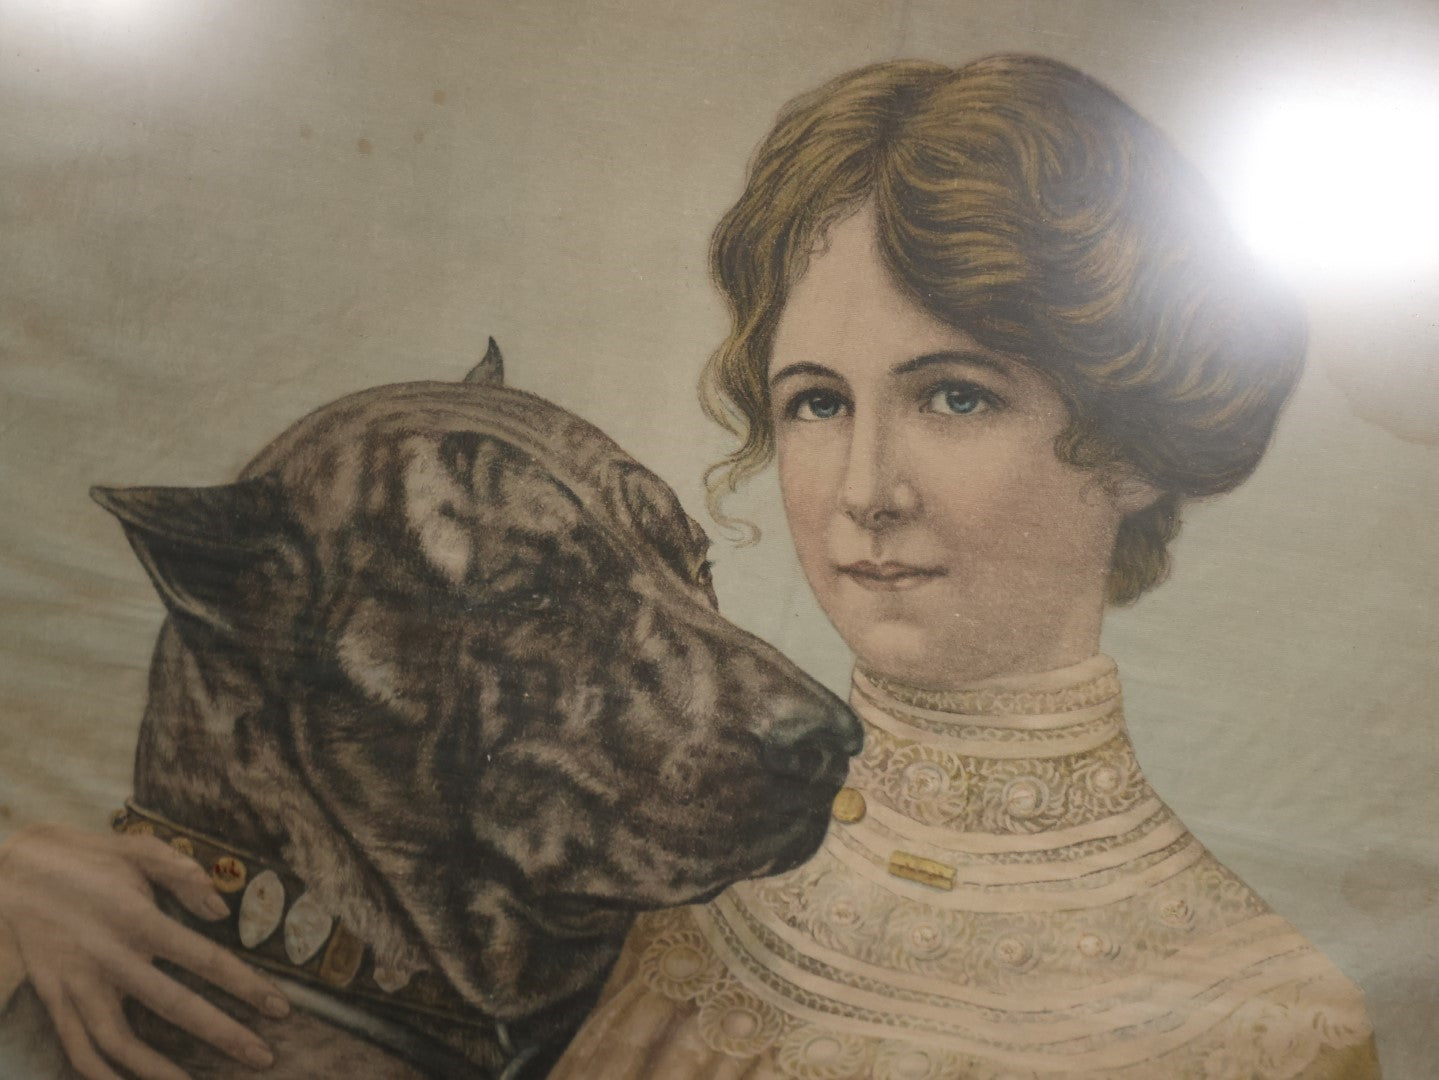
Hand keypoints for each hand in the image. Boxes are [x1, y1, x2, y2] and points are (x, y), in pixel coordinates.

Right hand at [0, 822, 289, 1079]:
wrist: (16, 870)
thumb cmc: (90, 858)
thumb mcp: (140, 849)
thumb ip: (184, 873)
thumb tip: (221, 908)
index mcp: (138, 918)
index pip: (204, 959)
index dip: (245, 985)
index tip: (279, 1008)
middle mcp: (110, 956)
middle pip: (173, 1005)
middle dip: (222, 1034)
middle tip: (262, 1057)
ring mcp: (77, 982)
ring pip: (120, 1041)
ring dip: (158, 1070)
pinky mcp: (52, 996)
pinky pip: (76, 1047)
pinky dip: (100, 1074)